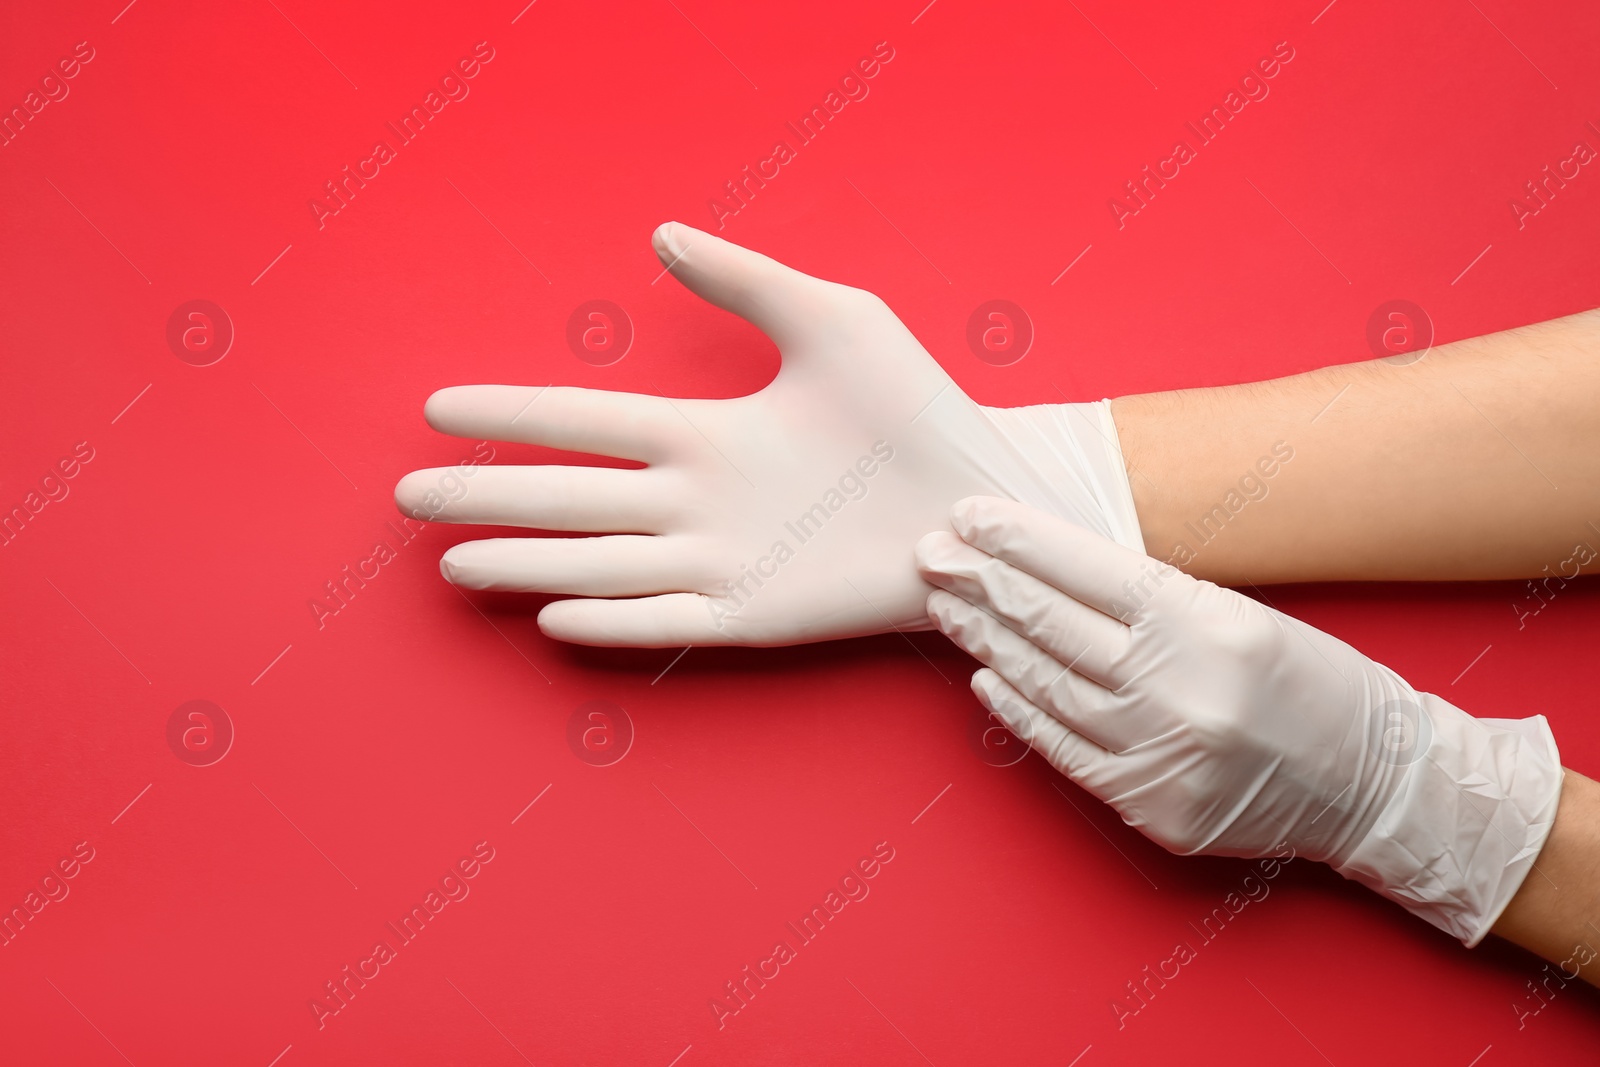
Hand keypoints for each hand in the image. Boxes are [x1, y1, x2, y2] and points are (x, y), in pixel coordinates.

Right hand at [395, 223, 1139, 646]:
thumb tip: (660, 233)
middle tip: (407, 497)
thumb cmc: (916, 410)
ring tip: (453, 564)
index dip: (511, 415)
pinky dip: (613, 620)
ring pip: (600, 564)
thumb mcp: (832, 321)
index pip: (584, 423)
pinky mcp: (757, 617)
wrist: (980, 497)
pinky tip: (553, 616)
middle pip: (569, 498)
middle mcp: (697, 501)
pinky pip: (668, 623)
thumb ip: (746, 280)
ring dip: (527, 564)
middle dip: (487, 497)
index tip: (438, 406)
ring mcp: (722, 563)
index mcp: (706, 434)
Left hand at [915, 496, 1562, 944]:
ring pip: (1047, 685)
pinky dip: (1018, 711)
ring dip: (988, 640)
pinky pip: (1064, 750)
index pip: (1088, 570)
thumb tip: (1049, 569)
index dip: (1021, 541)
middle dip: (984, 583)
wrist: (1376, 782)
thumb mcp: (1239, 615)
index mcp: (1208, 623)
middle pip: (1054, 624)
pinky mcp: (1150, 805)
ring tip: (948, 605)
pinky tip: (985, 676)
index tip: (971, 516)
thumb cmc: (1309, 682)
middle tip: (931, 554)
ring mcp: (1161, 753)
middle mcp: (1179, 688)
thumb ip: (1149, 599)